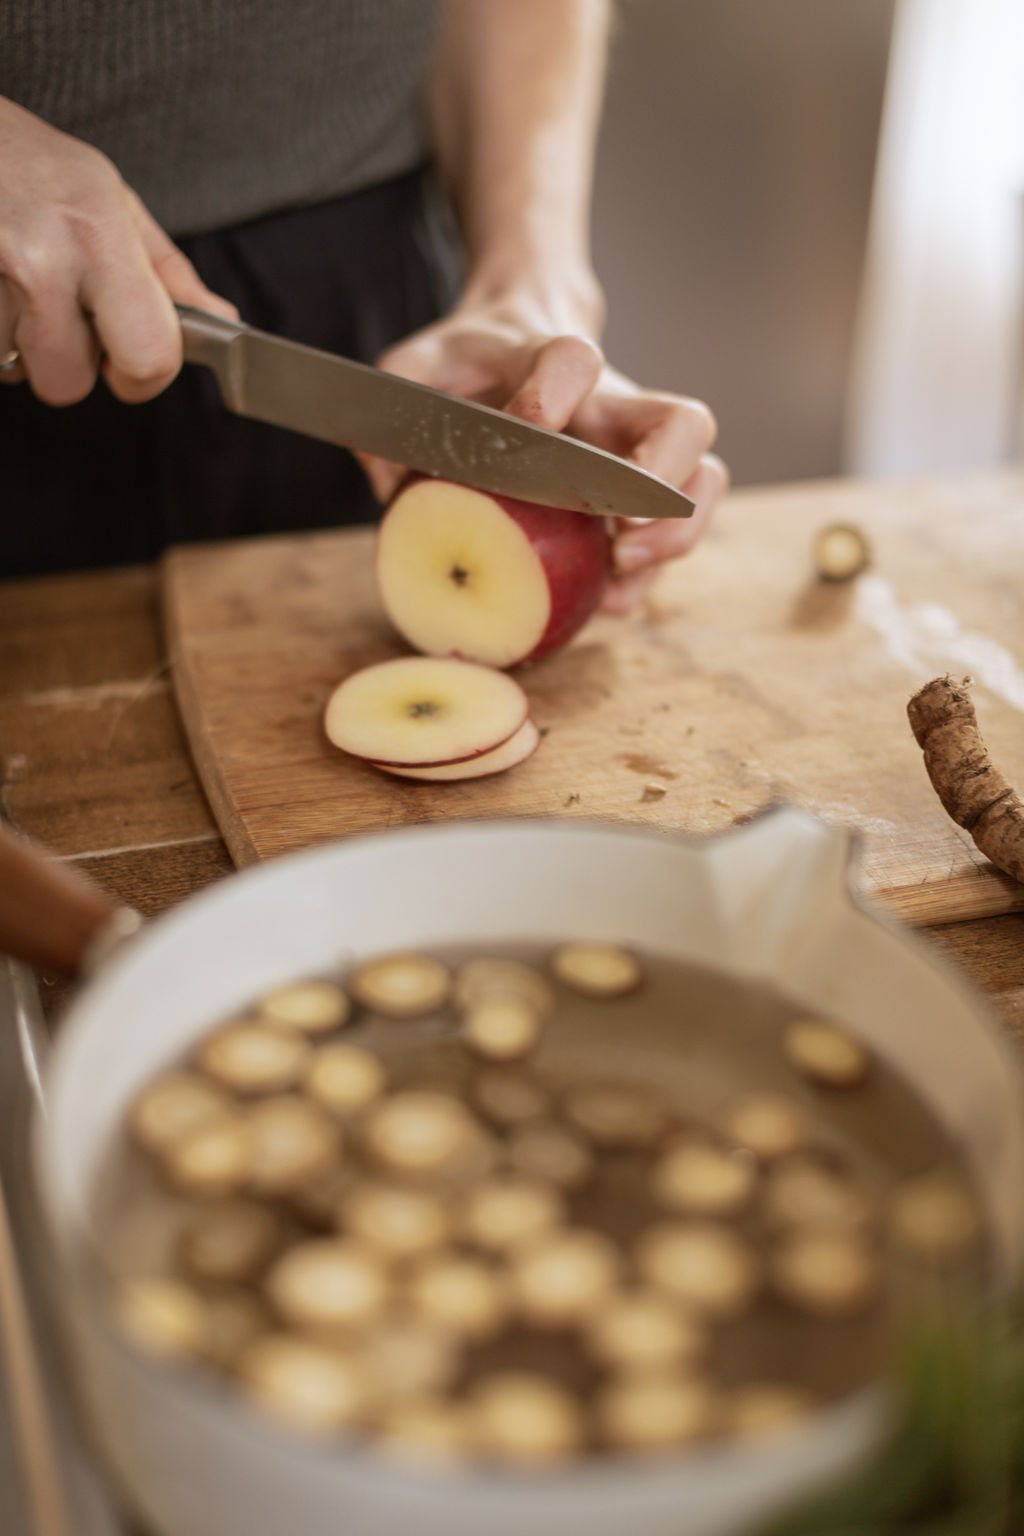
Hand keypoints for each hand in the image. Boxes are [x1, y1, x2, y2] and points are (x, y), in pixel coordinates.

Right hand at [0, 97, 235, 405]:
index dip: (143, 377)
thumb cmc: (30, 162)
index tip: (127, 363)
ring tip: (16, 282)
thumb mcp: (110, 196)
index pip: (147, 356)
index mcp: (97, 234)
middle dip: (68, 365)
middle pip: (68, 385)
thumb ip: (165, 270)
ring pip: (17, 374)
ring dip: (19, 344)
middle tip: (61, 314)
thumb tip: (219, 319)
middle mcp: (40, 259)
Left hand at [361, 286, 726, 611]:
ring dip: (675, 534)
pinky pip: (668, 536)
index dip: (558, 386)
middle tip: (624, 524)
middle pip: (683, 423)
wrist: (512, 349)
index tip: (532, 421)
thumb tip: (387, 472)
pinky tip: (608, 599)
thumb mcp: (411, 368)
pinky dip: (647, 575)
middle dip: (664, 476)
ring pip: (701, 483)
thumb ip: (392, 404)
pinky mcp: (633, 501)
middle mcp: (610, 407)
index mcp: (549, 362)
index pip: (571, 356)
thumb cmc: (463, 367)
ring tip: (623, 568)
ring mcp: (633, 455)